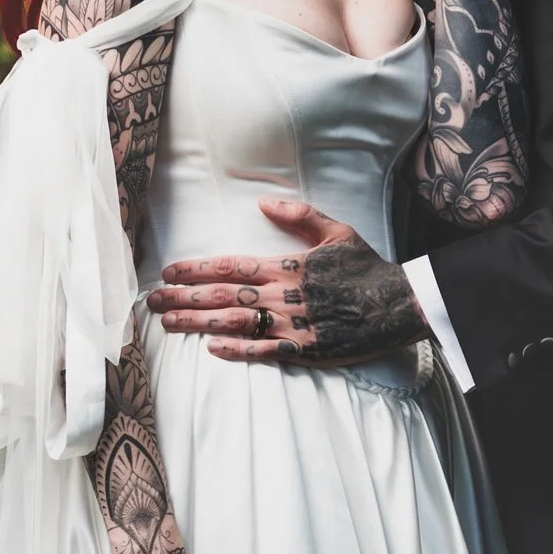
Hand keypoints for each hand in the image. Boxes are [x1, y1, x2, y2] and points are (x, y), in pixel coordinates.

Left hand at [151, 198, 427, 365]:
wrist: (400, 305)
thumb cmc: (366, 268)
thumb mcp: (336, 231)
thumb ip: (299, 216)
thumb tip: (263, 202)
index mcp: (287, 265)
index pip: (230, 265)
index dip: (196, 268)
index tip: (168, 271)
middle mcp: (283, 295)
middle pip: (223, 295)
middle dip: (183, 297)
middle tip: (152, 301)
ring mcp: (293, 324)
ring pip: (235, 323)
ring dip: (197, 322)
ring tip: (167, 323)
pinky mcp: (306, 350)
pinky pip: (264, 352)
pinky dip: (237, 350)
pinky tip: (211, 348)